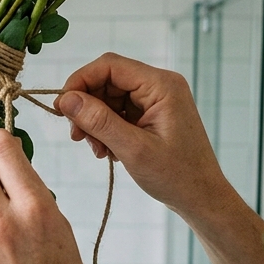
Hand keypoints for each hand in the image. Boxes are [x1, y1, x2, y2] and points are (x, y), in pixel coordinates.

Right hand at [59, 53, 263, 263]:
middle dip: (87, 106)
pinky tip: (107, 151)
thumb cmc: (176, 176)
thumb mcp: (132, 149)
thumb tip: (66, 99)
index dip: (80, 81)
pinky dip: (106, 128)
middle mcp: (159, 85)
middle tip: (77, 137)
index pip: (109, 66)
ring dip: (95, 121)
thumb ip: (98, 121)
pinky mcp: (153, 114)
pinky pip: (119, 111)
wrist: (202, 198)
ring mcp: (157, 99)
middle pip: (107, 80)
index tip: (62, 107)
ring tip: (97, 150)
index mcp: (161, 85)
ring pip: (110, 97)